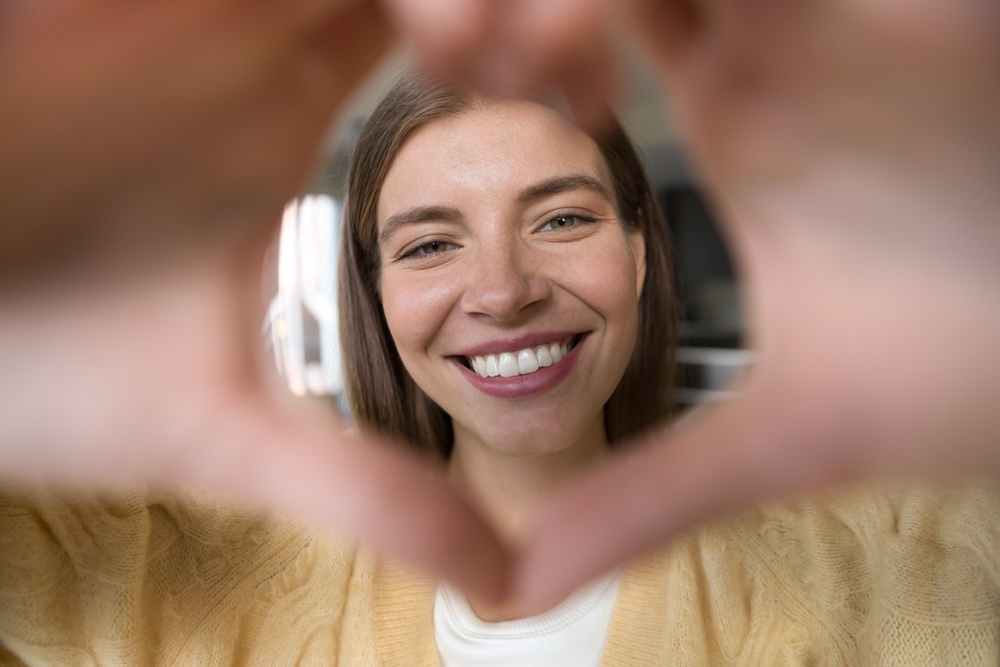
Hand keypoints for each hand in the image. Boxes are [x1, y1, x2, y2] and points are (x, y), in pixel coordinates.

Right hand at [0, 0, 507, 603]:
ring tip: (468, 44)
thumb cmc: (46, 378)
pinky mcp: (115, 2)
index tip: (580, 98)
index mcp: (280, 125)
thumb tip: (497, 581)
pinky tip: (417, 17)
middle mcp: (245, 52)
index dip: (530, 48)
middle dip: (506, 3)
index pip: (442, 37)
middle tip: (550, 61)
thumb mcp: (232, 436)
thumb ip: (368, 492)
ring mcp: (188, 14)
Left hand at [397, 0, 999, 610]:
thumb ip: (646, 495)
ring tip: (525, 48)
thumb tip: (514, 586)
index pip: (583, 14)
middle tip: (466, 49)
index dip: (498, 28)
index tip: (464, 82)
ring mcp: (843, 3)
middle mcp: (778, 35)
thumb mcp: (784, 438)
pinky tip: (646, 35)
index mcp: (735, 105)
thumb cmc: (972, 369)